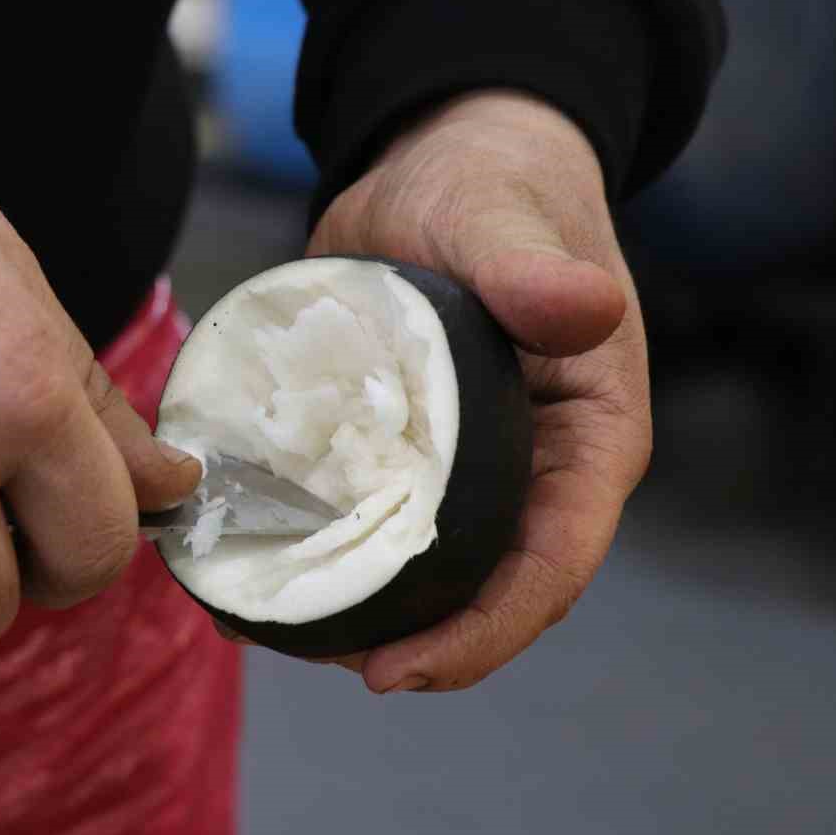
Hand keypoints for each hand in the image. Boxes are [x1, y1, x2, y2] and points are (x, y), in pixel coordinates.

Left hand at [303, 89, 651, 691]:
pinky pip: (369, 518)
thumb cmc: (494, 186)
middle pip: (483, 589)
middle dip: (409, 642)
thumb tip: (586, 311)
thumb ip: (534, 268)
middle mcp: (533, 471)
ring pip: (421, 567)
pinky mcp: (405, 450)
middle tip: (313, 657)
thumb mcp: (506, 222)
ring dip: (354, 607)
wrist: (440, 162)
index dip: (483, 633)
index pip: (551, 566)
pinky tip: (248, 563)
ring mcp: (467, 468)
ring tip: (265, 624)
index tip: (396, 672)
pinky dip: (318, 549)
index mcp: (587, 441)